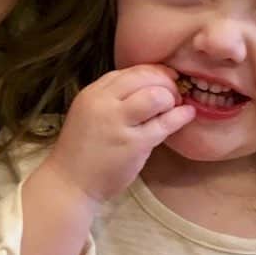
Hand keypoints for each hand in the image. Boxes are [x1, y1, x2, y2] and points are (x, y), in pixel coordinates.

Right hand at [43, 64, 194, 204]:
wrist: (69, 183)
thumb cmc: (82, 150)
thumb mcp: (89, 113)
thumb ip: (113, 99)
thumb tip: (150, 85)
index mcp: (93, 93)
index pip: (129, 71)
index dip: (154, 72)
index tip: (167, 77)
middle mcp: (103, 103)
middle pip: (144, 77)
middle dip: (166, 82)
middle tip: (175, 93)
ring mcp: (118, 123)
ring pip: (156, 96)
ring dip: (171, 98)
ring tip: (174, 107)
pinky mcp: (133, 144)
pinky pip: (164, 123)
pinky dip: (180, 116)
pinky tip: (187, 114)